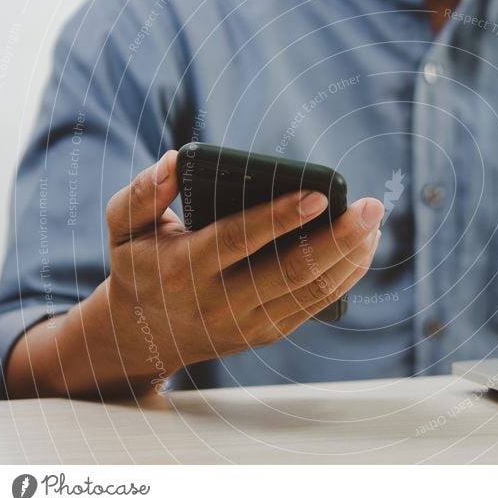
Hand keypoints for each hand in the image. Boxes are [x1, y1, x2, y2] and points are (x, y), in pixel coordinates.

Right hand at [6, 150, 382, 397]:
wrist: (144, 336)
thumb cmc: (141, 267)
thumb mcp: (123, 229)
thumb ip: (142, 193)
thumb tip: (176, 161)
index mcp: (186, 268)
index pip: (238, 240)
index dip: (280, 218)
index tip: (319, 195)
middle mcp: (220, 302)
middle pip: (290, 272)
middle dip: (338, 239)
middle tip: (372, 208)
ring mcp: (248, 323)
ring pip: (310, 292)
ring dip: (349, 258)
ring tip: (373, 225)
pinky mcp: (267, 333)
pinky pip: (313, 306)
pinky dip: (343, 278)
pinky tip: (361, 250)